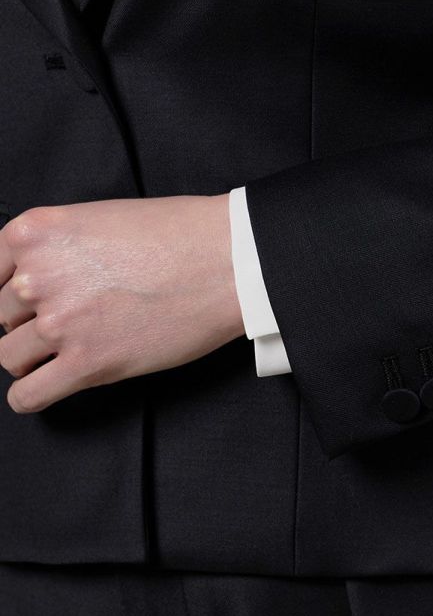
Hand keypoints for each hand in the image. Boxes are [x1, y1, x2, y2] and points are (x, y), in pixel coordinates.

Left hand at [0, 194, 244, 412]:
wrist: (228, 260)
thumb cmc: (177, 233)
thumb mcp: (98, 217)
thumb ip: (55, 248)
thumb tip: (30, 280)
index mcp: (35, 233)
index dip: (10, 291)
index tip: (29, 303)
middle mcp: (37, 277)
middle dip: (26, 321)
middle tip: (67, 320)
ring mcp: (61, 322)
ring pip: (8, 357)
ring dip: (31, 357)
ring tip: (65, 351)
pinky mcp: (89, 364)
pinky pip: (28, 397)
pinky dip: (32, 395)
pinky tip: (52, 384)